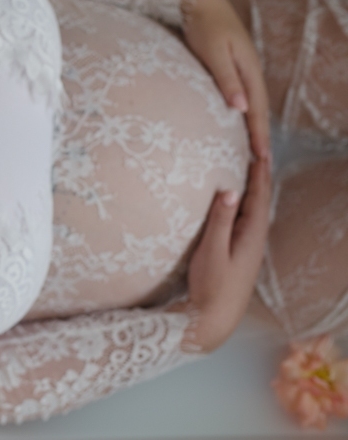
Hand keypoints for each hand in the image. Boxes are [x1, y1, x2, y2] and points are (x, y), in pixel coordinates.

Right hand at [173, 157, 271, 352]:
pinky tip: (237, 203)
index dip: (259, 174)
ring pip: (253, 211)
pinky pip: (244, 220)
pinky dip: (243, 205)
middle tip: (257, 153)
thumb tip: (229, 190)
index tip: (258, 151)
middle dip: (259, 177)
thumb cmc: (212, 287)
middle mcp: (254, 240)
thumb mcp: (212, 251)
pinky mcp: (238, 254)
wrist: (213, 320)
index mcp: (252, 236)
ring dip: (252, 190)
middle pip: (260, 201)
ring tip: (249, 171)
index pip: (258, 197)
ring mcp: (248, 248)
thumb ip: (221, 221)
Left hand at [181, 0, 270, 159]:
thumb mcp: (213, 52)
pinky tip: (238, 125)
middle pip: (258, 111)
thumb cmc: (205, 26)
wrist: (201, 3)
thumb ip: (226, 79)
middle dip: (260, 138)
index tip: (261, 158)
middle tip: (261, 166)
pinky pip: (242, 98)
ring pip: (251, 106)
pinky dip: (243, 115)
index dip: (259, 135)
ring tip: (252, 153)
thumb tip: (241, 108)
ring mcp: (243, 72)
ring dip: (253, 129)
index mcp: (249, 72)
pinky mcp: (232, 71)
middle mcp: (250, 74)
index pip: (257, 110)